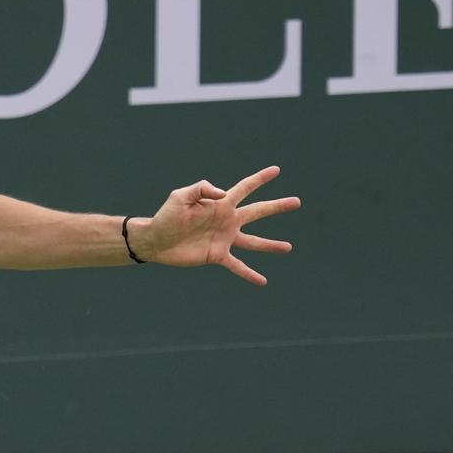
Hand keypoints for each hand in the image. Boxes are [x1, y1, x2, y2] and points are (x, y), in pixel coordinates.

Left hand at [136, 165, 299, 285]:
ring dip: (270, 245)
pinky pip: (237, 265)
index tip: (276, 170)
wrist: (156, 240)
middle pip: (257, 211)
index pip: (244, 188)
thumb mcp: (181, 197)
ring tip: (288, 247)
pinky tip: (262, 281)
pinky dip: (249, 273)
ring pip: (253, 241)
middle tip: (296, 201)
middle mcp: (226, 220)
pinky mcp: (217, 255)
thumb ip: (202, 189)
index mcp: (220, 204)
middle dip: (277, 206)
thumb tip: (224, 195)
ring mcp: (224, 238)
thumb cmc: (166, 216)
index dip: (260, 179)